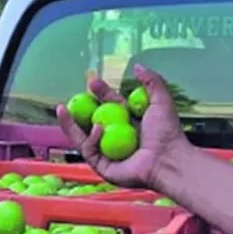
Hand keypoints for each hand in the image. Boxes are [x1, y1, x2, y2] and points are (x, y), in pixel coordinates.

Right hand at [56, 64, 187, 189]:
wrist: (168, 159)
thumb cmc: (168, 133)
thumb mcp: (160, 101)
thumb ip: (152, 81)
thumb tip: (138, 66)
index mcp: (127, 123)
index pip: (108, 106)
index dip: (100, 94)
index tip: (92, 82)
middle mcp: (115, 138)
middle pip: (90, 121)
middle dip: (78, 110)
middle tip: (71, 98)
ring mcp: (107, 154)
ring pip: (82, 137)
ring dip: (71, 124)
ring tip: (64, 110)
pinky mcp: (103, 167)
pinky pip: (90, 151)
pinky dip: (90, 138)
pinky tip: (97, 127)